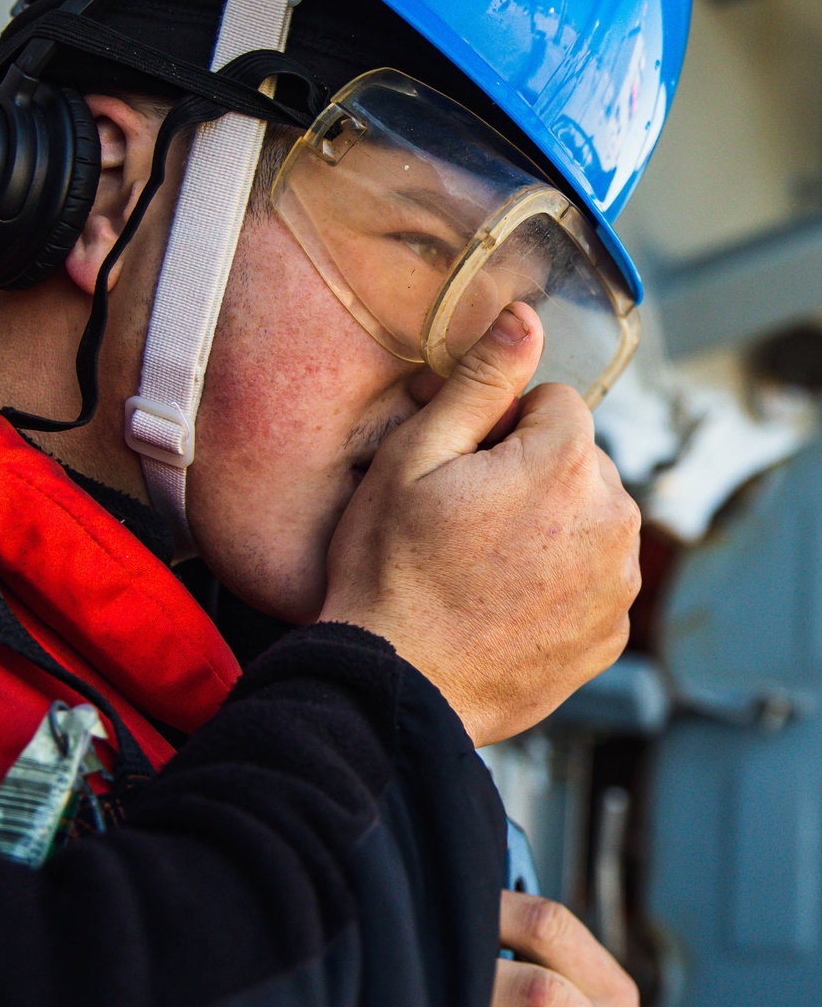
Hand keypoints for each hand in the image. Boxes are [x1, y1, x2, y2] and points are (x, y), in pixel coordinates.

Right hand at [320, 304, 641, 746]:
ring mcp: (617, 584)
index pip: (556, 403)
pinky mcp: (611, 633)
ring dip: (550, 526)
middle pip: (580, 459)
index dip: (501, 428)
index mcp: (566, 465)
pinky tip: (503, 602)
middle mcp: (612, 521)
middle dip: (532, 474)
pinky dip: (559, 580)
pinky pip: (593, 575)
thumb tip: (524, 319)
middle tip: (464, 521)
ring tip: (482, 566)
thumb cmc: (389, 572)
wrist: (398, 686)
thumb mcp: (413, 458)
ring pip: (590, 516)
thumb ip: (481, 382)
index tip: (461, 472)